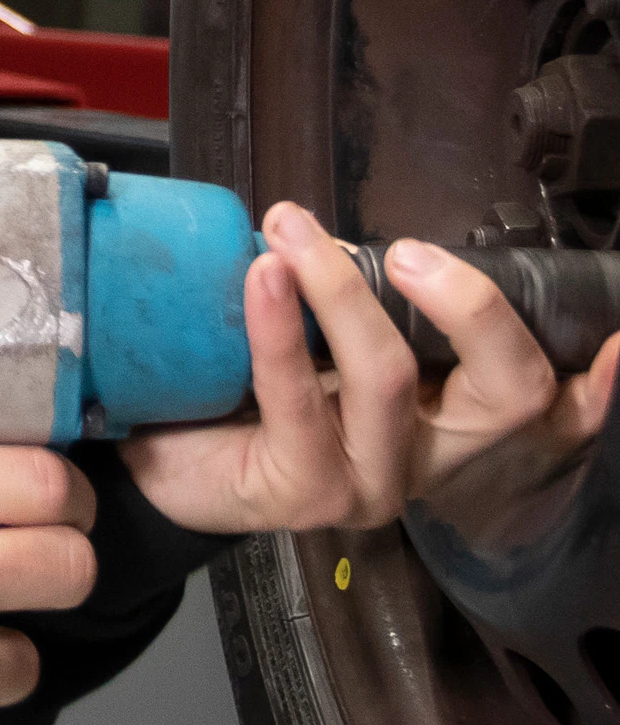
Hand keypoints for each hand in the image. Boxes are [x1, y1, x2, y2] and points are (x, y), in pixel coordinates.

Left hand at [124, 201, 619, 535]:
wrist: (151, 458)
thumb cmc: (238, 392)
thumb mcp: (309, 338)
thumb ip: (350, 297)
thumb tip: (337, 229)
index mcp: (447, 417)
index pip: (547, 409)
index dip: (600, 385)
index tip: (618, 341)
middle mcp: (430, 457)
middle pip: (509, 391)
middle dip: (473, 306)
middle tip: (412, 251)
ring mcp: (374, 484)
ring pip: (392, 379)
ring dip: (340, 288)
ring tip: (291, 230)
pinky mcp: (307, 495)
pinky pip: (301, 398)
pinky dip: (280, 326)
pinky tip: (263, 276)